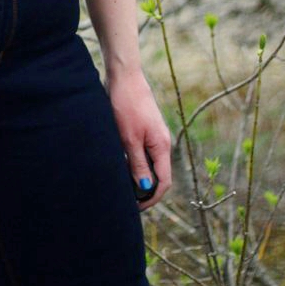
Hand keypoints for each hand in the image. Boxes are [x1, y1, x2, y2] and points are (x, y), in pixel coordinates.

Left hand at [107, 68, 171, 210]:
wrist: (123, 77)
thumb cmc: (126, 105)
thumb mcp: (129, 138)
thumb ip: (138, 164)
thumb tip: (146, 189)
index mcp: (162, 146)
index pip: (163, 182)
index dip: (152, 198)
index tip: (136, 208)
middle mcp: (161, 143)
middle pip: (158, 175)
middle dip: (145, 190)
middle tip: (127, 201)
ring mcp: (153, 135)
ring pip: (149, 164)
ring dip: (138, 176)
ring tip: (121, 185)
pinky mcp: (144, 129)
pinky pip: (143, 153)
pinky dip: (134, 162)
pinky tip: (120, 165)